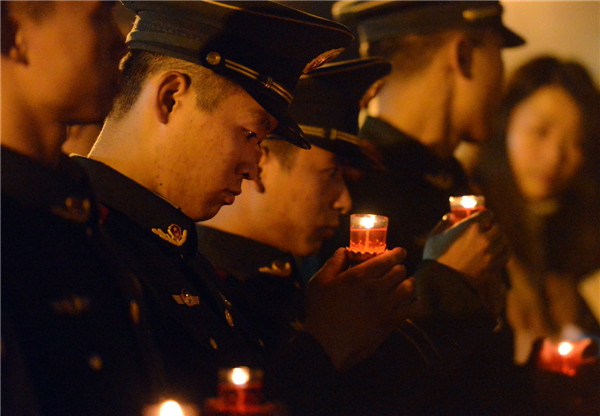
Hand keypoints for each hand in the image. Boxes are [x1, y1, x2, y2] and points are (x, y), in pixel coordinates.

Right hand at [303, 247, 416, 370]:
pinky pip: (413, 308)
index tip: (399, 253)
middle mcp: (375, 289)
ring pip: (408, 287)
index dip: (397, 253)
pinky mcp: (390, 322)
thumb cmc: (320, 311)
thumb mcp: (320, 281)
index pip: (388, 258)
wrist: (325, 343)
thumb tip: (346, 250)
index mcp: (359, 276)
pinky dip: (415, 302)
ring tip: (403, 284)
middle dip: (398, 268)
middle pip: (400, 271)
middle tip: (395, 270)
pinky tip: (410, 301)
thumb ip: (335, 261)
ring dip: (407, 283)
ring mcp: (385, 306)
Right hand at [423, 210, 509, 305]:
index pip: (487, 214)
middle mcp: (484, 238)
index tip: (484, 217)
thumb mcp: (434, 237)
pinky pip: (506, 254)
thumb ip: (443, 224)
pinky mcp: (493, 266)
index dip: (486, 214)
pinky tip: (497, 252)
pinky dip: (503, 251)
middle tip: (488, 229)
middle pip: (498, 227)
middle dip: (493, 227)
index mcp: (470, 226)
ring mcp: (490, 253)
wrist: (441, 283)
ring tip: (494, 241)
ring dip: (499, 239)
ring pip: (503, 240)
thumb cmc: (434, 258)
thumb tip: (451, 216)